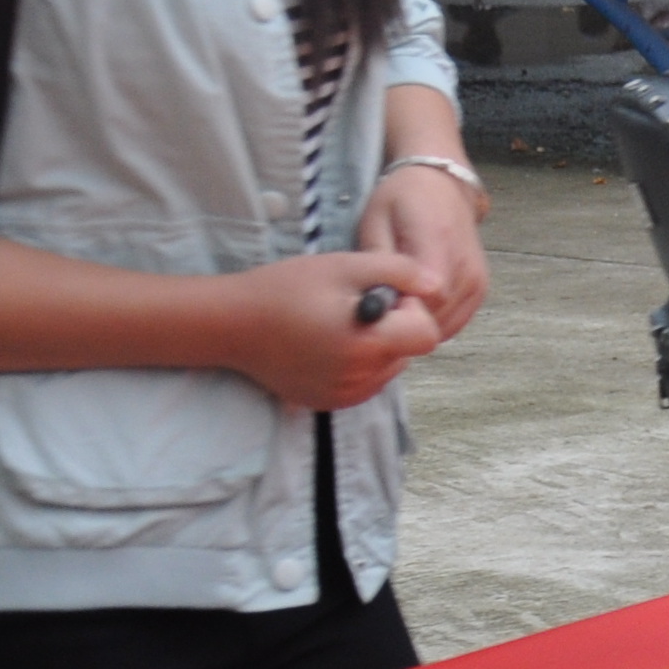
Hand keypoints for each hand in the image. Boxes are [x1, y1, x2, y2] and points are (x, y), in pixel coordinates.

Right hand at [236, 253, 444, 410]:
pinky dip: (359, 364)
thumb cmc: (285, 289)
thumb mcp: (344, 265)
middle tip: (356, 307)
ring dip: (378, 346)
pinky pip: (366, 383)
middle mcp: (361, 378)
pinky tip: (328, 343)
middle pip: (408, 352)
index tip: (385, 296)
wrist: (231, 324)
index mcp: (369, 345)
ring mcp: (345, 395)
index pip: (427, 334)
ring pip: (389, 368)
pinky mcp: (330, 402)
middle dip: (396, 327)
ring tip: (339, 324)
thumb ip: (399, 271)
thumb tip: (437, 284)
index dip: (413, 310)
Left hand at [357, 164, 489, 340]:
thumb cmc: (401, 200)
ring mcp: (478, 282)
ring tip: (396, 303)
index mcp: (439, 243)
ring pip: (445, 325)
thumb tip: (378, 302)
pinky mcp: (480, 291)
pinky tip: (414, 305)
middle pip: (435, 317)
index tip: (377, 304)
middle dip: (405, 321)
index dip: (399, 310)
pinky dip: (432, 322)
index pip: (427, 298)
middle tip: (381, 306)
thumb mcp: (376, 221)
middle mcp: (466, 267)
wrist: (442, 186)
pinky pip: (455, 322)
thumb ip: (380, 263)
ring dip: (418, 324)